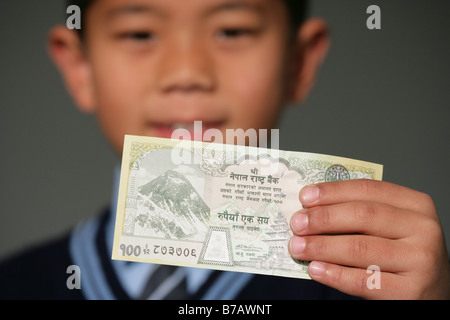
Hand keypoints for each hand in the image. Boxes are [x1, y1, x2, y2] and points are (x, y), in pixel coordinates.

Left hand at [288, 179, 449, 298]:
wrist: (434, 293)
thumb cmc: (404, 255)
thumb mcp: (393, 227)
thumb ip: (361, 215)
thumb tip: (312, 210)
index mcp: (416, 205)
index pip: (368, 189)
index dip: (333, 191)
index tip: (305, 197)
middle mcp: (423, 230)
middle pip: (362, 215)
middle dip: (323, 218)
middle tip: (297, 223)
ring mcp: (420, 262)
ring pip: (359, 248)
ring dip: (321, 246)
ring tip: (298, 246)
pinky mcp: (410, 292)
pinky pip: (363, 281)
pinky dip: (333, 274)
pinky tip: (315, 269)